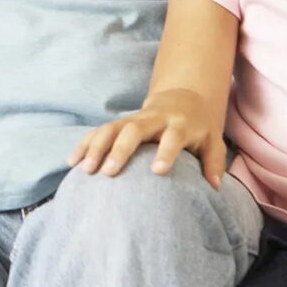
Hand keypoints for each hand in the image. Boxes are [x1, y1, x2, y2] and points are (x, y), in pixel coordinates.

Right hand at [68, 94, 227, 183]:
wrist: (182, 99)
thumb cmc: (198, 129)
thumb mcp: (213, 142)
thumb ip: (213, 163)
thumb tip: (213, 187)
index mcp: (179, 124)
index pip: (172, 137)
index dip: (165, 152)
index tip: (157, 171)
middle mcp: (154, 119)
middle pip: (134, 129)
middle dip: (120, 149)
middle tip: (109, 172)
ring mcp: (133, 119)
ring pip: (111, 128)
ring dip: (96, 146)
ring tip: (86, 170)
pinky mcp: (119, 122)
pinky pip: (98, 130)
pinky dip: (85, 144)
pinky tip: (72, 162)